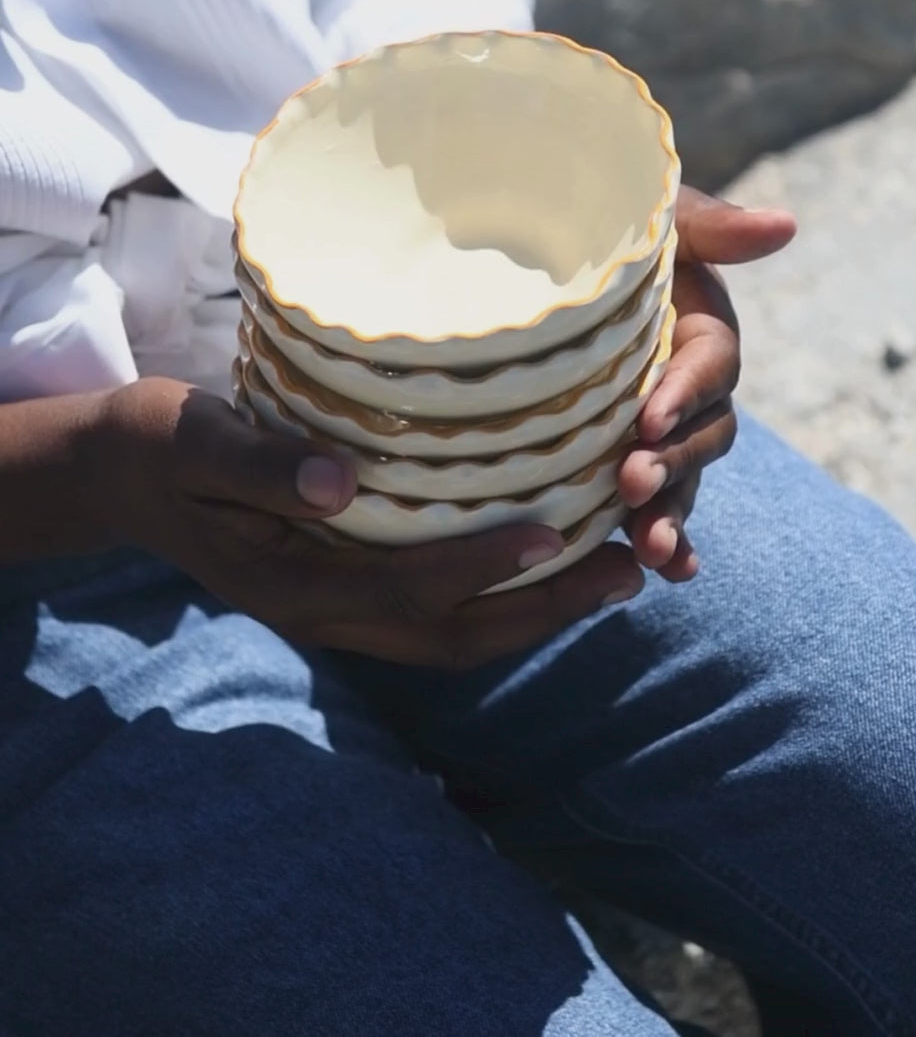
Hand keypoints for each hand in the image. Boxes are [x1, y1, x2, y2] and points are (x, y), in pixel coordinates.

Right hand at [88, 378, 643, 667]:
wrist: (125, 476)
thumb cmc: (159, 446)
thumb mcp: (192, 440)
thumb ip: (259, 465)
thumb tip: (340, 484)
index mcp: (291, 581)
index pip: (405, 589)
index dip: (483, 570)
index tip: (558, 537)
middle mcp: (325, 612)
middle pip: (452, 637)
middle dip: (543, 612)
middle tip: (627, 572)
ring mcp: (338, 611)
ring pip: (454, 638)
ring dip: (536, 615)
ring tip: (614, 574)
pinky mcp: (348, 591)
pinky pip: (438, 616)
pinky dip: (501, 601)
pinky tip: (547, 563)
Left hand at [618, 187, 795, 581]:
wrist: (547, 258)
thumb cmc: (605, 233)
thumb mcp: (656, 220)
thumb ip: (712, 226)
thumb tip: (785, 226)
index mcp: (701, 335)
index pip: (709, 369)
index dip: (685, 395)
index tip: (650, 418)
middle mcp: (690, 392)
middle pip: (702, 438)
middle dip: (673, 465)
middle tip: (632, 483)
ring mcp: (663, 436)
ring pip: (682, 483)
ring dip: (671, 517)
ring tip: (648, 550)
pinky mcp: (629, 464)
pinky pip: (655, 509)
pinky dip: (667, 543)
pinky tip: (665, 574)